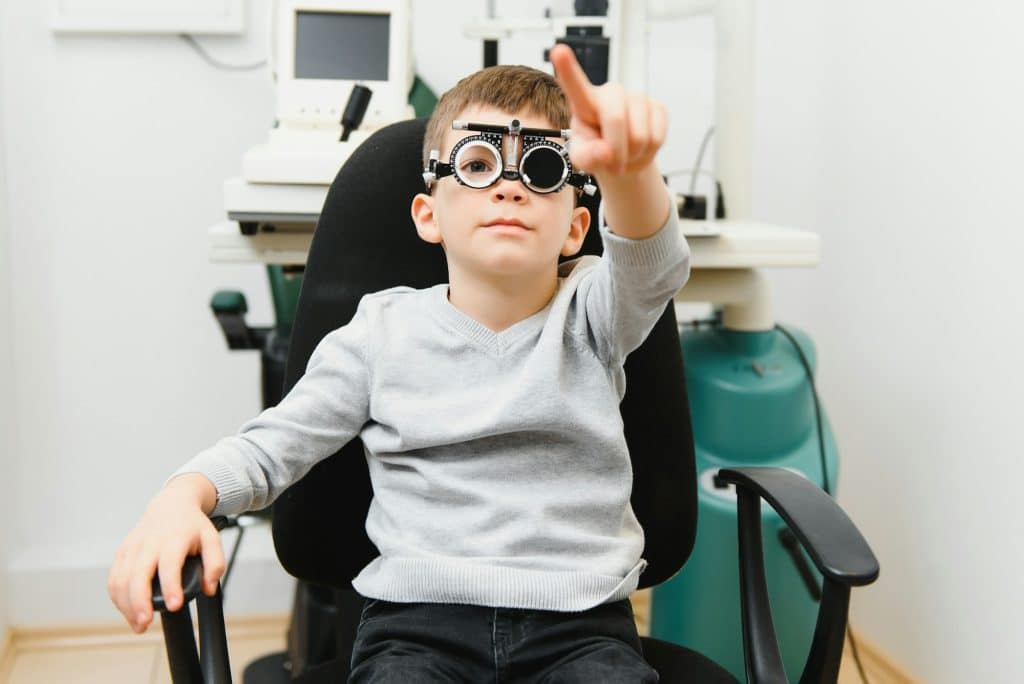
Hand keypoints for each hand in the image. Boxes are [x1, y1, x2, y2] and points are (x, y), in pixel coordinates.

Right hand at [107, 475, 224, 633]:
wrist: (172, 504)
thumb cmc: (192, 525)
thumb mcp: (212, 539)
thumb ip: (215, 564)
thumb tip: (209, 589)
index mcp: (174, 539)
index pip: (170, 565)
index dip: (171, 586)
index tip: (174, 606)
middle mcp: (150, 543)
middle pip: (138, 575)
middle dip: (139, 602)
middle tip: (145, 623)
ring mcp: (132, 548)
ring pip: (121, 580)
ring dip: (126, 605)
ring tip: (139, 625)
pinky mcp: (122, 553)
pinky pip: (114, 579)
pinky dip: (117, 598)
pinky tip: (129, 612)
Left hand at [550, 44, 667, 180]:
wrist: (623, 158)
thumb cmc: (596, 151)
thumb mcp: (583, 159)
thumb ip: (586, 157)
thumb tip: (606, 152)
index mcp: (585, 103)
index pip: (575, 85)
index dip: (568, 69)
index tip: (558, 51)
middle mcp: (611, 93)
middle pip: (616, 119)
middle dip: (617, 150)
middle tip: (614, 164)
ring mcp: (637, 97)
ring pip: (640, 135)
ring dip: (633, 154)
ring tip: (626, 153)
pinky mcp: (658, 107)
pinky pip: (657, 137)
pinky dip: (648, 152)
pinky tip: (640, 147)